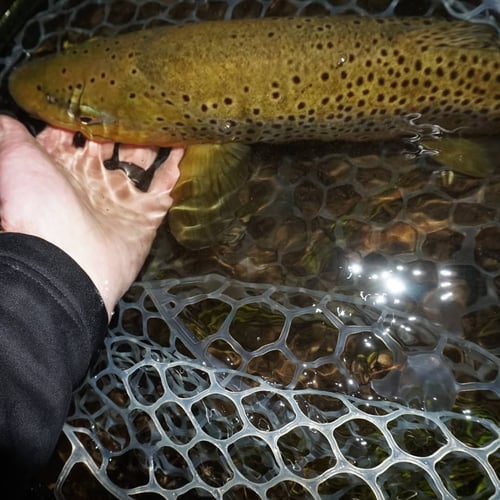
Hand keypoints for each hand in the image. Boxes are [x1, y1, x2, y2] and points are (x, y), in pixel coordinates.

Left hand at [0, 115, 181, 317]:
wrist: (69, 261)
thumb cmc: (38, 210)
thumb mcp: (15, 158)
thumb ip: (11, 134)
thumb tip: (4, 120)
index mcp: (63, 168)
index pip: (75, 134)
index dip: (84, 114)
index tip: (97, 92)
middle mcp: (93, 181)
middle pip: (111, 145)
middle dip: (121, 124)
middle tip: (134, 101)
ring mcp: (122, 197)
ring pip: (140, 160)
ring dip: (149, 141)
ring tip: (160, 116)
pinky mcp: (148, 212)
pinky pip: (166, 183)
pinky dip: (176, 165)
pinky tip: (182, 145)